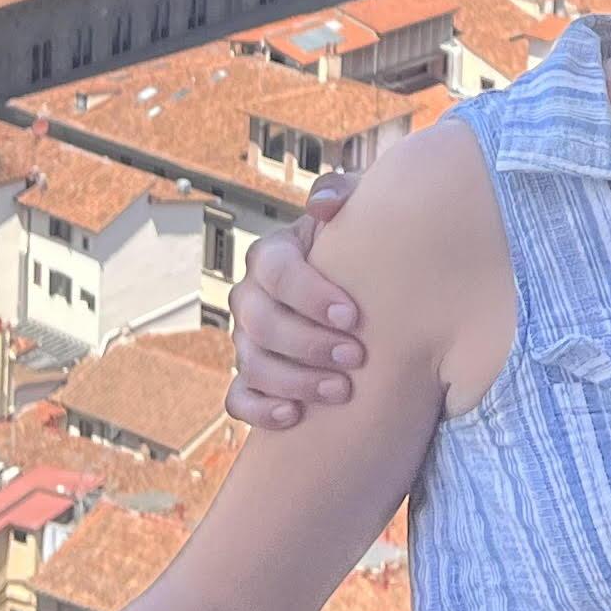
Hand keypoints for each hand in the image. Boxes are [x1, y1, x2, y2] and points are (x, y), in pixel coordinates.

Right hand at [229, 172, 371, 425]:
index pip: (274, 269)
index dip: (309, 294)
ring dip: (293, 380)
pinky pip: (238, 398)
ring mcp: (247, 339)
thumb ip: (346, 194)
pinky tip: (293, 416)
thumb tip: (323, 206)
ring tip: (341, 391)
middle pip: (258, 321)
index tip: (353, 316)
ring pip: (250, 362)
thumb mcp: (365, 212)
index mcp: (274, 254)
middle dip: (307, 343)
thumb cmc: (368, 247)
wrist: (371, 291)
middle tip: (355, 358)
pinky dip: (259, 409)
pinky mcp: (252, 377)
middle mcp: (253, 296)